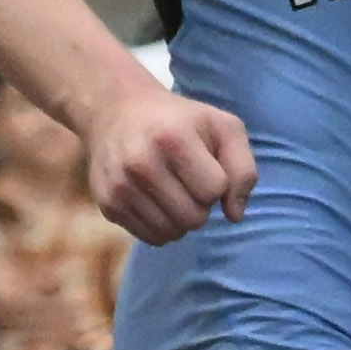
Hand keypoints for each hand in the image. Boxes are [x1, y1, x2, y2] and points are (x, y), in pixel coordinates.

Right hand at [77, 77, 256, 243]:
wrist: (117, 111)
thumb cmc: (180, 121)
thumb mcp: (222, 127)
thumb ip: (242, 169)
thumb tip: (235, 215)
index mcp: (173, 138)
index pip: (214, 190)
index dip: (218, 182)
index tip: (206, 166)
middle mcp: (141, 163)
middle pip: (194, 218)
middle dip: (201, 205)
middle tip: (190, 182)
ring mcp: (120, 186)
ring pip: (172, 233)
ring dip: (182, 219)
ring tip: (174, 191)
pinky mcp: (108, 204)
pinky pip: (151, 238)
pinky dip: (162, 226)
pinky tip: (157, 201)